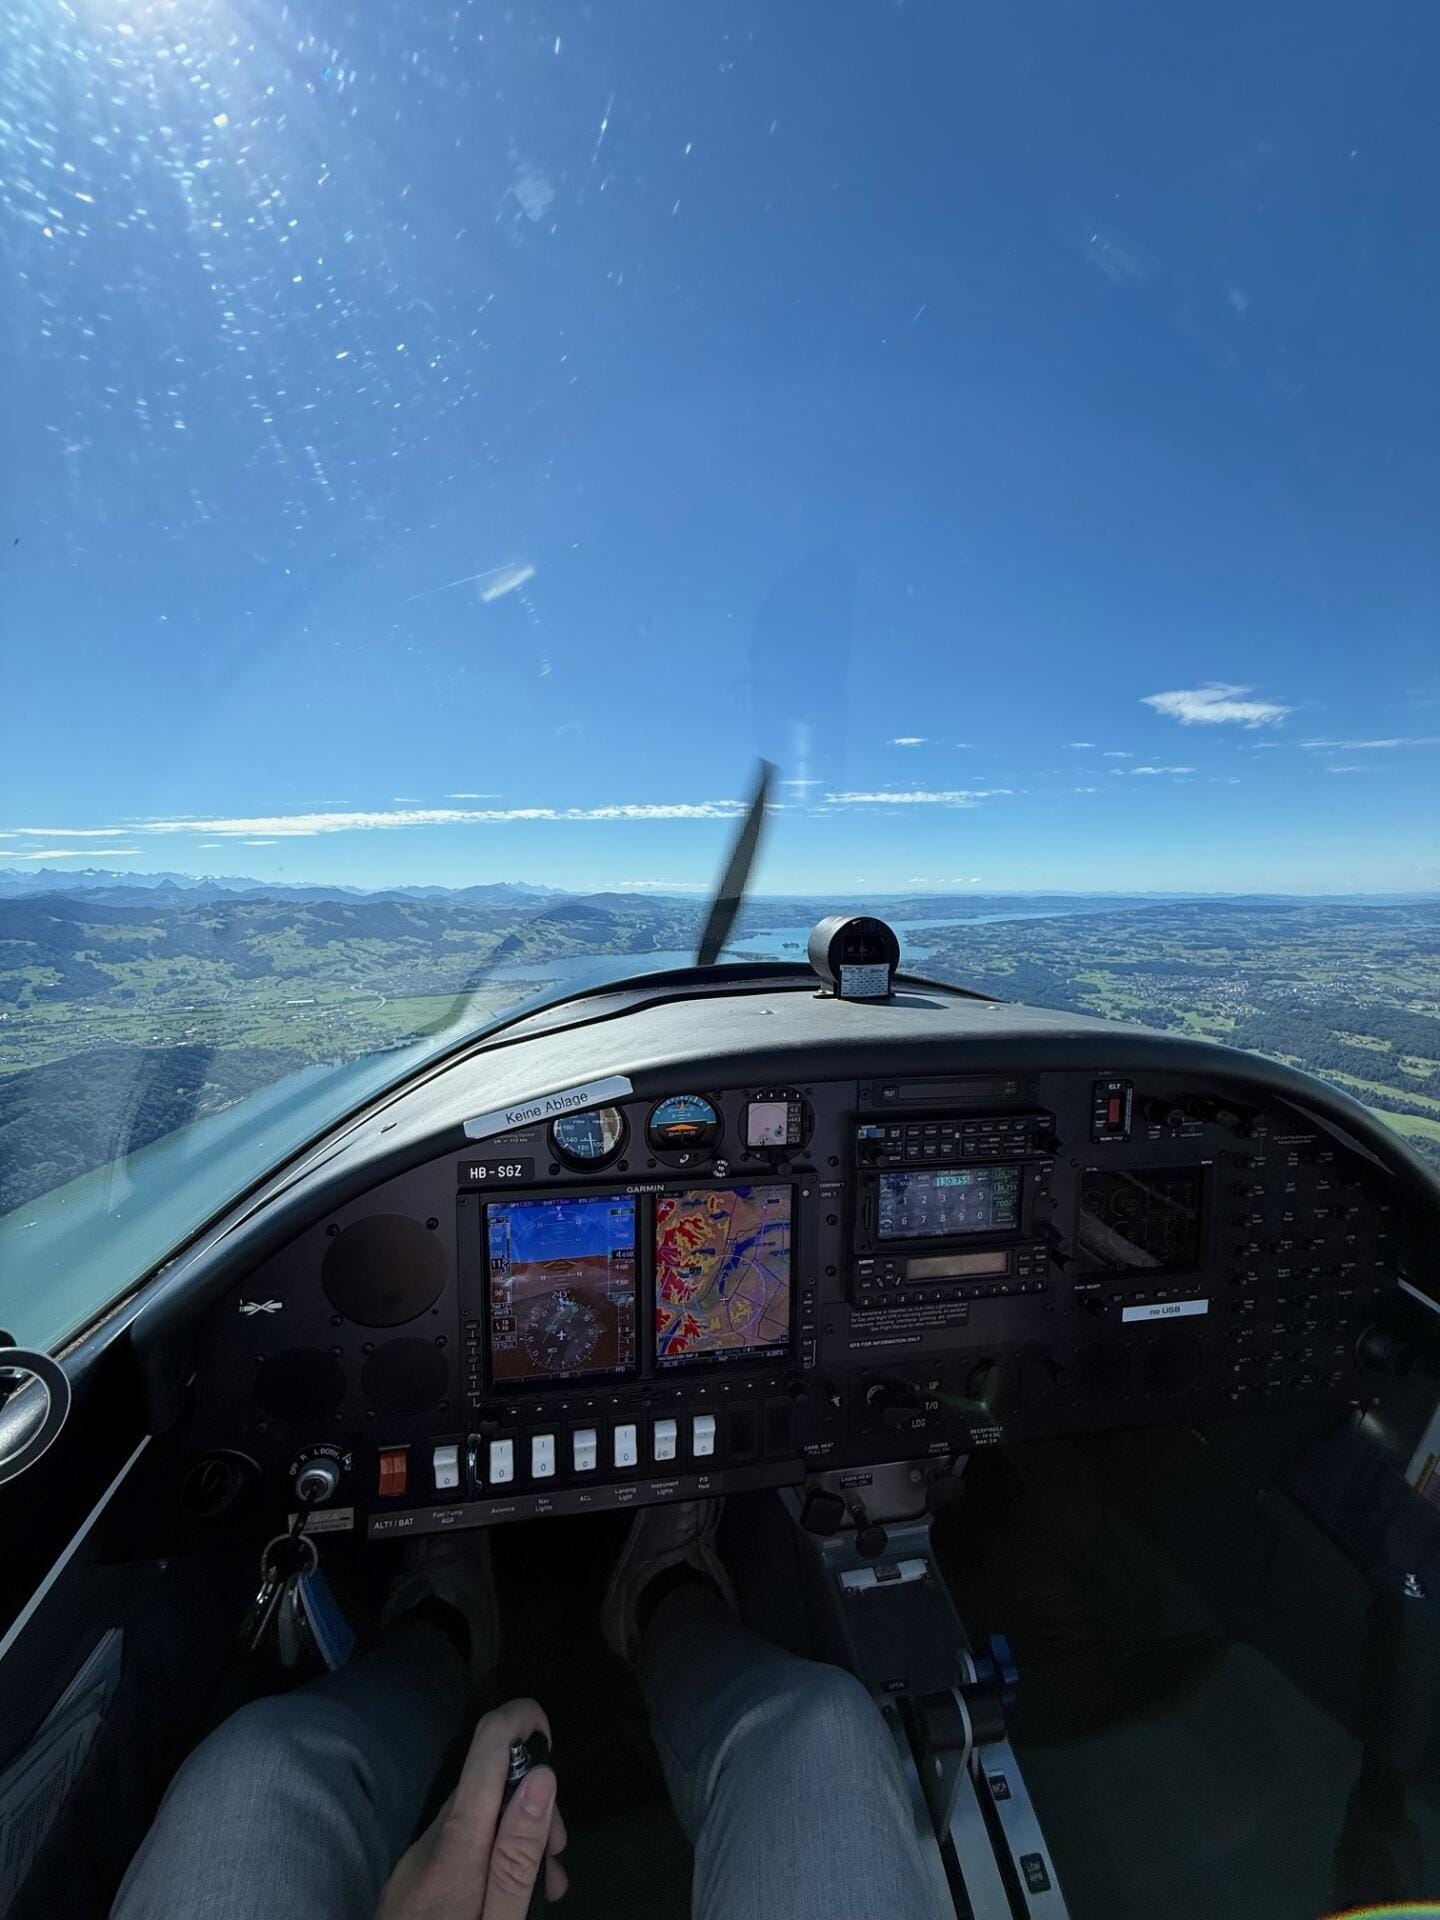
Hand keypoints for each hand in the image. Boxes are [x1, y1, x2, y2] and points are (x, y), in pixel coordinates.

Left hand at [376, 1698, 567, 1919]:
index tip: (552, 1740)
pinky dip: (492, 1858)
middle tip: (559, 1862)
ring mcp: (415, 1863)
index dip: (521, 1719)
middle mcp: (429, 1842)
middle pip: (488, 1785)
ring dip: (517, 1838)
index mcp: (454, 1848)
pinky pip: (460, 1848)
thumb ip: (520, 1855)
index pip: (485, 1745)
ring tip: (545, 1891)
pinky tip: (509, 1898)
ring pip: (477, 1820)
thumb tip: (544, 1775)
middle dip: (534, 1805)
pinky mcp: (411, 1884)